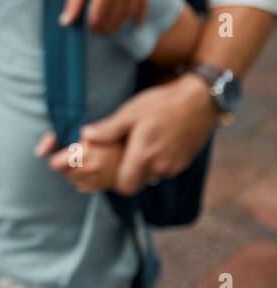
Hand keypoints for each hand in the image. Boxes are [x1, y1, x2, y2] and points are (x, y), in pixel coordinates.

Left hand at [37, 130, 125, 193]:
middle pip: (63, 173)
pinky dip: (83, 179)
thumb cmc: (100, 134)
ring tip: (87, 161)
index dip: (58, 158)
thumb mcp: (75, 129)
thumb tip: (38, 153)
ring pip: (72, 181)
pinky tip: (93, 169)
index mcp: (84, 150)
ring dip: (74, 172)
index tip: (67, 152)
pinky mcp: (106, 185)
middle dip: (66, 165)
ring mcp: (101, 178)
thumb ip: (52, 138)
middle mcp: (93, 166)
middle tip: (79, 155)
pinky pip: (82, 186)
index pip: (55, 164)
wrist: (131, 143)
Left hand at [61, 0, 146, 31]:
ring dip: (120, 24)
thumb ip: (73, 4)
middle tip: (100, 30)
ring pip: (127, 16)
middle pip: (114, 21)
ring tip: (111, 26)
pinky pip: (142, 6)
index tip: (90, 29)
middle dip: (106, 28)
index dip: (93, 27)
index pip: (98, 21)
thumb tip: (65, 24)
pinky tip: (135, 24)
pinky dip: (138, 16)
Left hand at [77, 74, 217, 194]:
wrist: (200, 100)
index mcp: (144, 156)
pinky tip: (154, 144)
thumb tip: (86, 136)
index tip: (108, 167)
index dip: (114, 181)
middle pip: (136, 183)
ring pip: (150, 177)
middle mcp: (160, 167)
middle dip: (126, 174)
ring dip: (142, 167)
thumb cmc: (163, 104)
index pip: (124, 187)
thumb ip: (108, 129)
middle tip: (121, 154)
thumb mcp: (130, 113)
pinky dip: (155, 163)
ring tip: (138, 145)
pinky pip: (164, 170)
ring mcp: (175, 166)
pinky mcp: (184, 163)